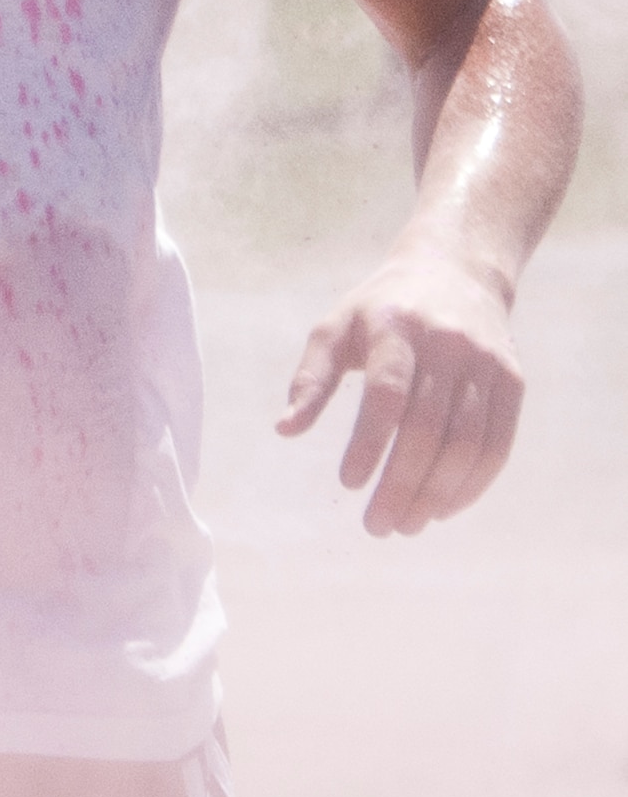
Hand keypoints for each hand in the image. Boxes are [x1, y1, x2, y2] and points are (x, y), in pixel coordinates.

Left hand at [275, 249, 523, 536]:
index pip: (387, 394)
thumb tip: (284, 429)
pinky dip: (471, 486)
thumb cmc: (381, 310)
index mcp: (396, 327)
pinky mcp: (512, 381)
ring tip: (406, 524)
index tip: (348, 484)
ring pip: (467, 445)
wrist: (458, 271)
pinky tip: (443, 508)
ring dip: (436, 495)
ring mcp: (485, 363)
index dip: (369, 443)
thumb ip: (311, 378)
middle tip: (376, 525)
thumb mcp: (337, 327)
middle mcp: (447, 344)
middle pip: (428, 429)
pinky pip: (497, 446)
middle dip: (400, 486)